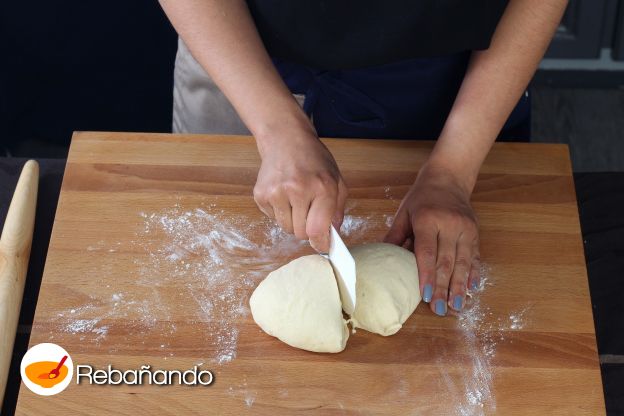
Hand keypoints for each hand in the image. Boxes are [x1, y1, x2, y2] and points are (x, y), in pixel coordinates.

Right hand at [253, 128, 347, 252]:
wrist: (285, 140)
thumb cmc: (314, 160)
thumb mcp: (336, 180)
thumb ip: (337, 209)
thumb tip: (332, 234)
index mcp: (322, 187)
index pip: (317, 230)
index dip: (320, 243)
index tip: (322, 246)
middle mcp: (298, 190)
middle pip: (301, 233)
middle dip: (307, 228)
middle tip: (309, 211)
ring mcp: (276, 192)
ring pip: (286, 228)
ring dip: (292, 221)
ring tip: (296, 201)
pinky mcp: (261, 194)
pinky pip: (272, 218)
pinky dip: (280, 212)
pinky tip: (284, 194)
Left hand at [384, 162, 479, 315]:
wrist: (448, 179)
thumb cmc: (421, 198)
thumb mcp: (404, 213)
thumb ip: (395, 237)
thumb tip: (381, 260)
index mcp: (427, 219)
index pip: (427, 252)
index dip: (426, 275)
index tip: (426, 295)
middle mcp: (449, 224)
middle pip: (446, 261)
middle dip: (443, 288)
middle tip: (440, 309)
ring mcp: (465, 228)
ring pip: (464, 263)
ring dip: (460, 287)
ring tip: (457, 306)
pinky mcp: (475, 232)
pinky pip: (475, 257)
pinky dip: (473, 274)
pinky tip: (471, 289)